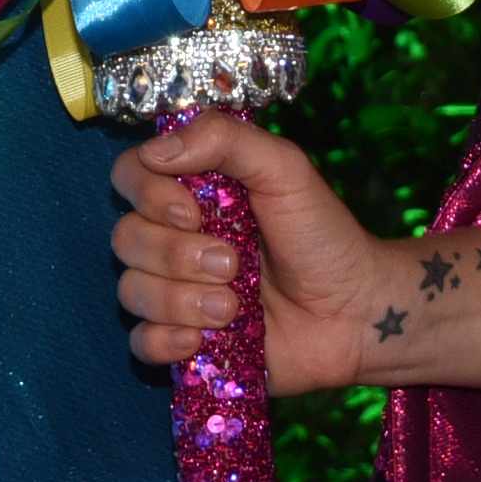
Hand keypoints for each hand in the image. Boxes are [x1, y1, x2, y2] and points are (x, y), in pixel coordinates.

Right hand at [111, 116, 393, 395]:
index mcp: (191, 191)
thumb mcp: (285, 169)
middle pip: (126, 238)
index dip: (148, 194)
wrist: (354, 312)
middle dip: (177, 255)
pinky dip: (165, 340)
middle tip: (233, 264)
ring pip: (132, 291)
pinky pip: (140, 342)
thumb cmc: (322, 234)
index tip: (192, 211)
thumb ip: (225, 139)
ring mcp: (176, 292)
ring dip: (182, 300)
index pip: (129, 176)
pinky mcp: (184, 341)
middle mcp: (174, 238)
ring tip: (234, 308)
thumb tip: (156, 152)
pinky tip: (202, 340)